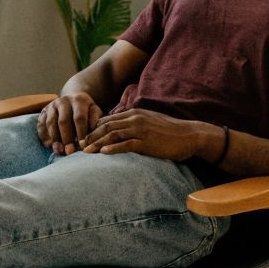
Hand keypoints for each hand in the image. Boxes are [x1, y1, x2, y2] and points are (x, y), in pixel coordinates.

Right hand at [37, 92, 101, 154]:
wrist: (73, 100)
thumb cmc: (86, 111)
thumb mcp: (94, 112)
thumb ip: (95, 121)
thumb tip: (91, 135)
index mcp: (79, 100)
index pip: (79, 118)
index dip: (80, 132)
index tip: (83, 146)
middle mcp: (64, 101)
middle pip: (63, 121)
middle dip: (66, 138)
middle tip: (69, 152)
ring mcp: (52, 105)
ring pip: (51, 122)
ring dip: (54, 138)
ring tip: (58, 151)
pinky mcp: (44, 111)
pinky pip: (41, 123)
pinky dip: (44, 135)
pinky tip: (48, 145)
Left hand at [81, 108, 211, 161]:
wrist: (190, 135)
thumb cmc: (170, 132)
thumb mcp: (149, 123)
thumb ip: (134, 125)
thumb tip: (120, 132)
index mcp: (134, 113)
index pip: (108, 120)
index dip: (93, 129)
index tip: (83, 138)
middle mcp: (135, 118)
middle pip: (106, 126)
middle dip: (90, 136)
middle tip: (79, 146)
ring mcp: (141, 129)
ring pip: (113, 134)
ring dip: (97, 143)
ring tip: (85, 151)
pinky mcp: (147, 141)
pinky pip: (126, 144)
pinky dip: (113, 148)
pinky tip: (103, 154)